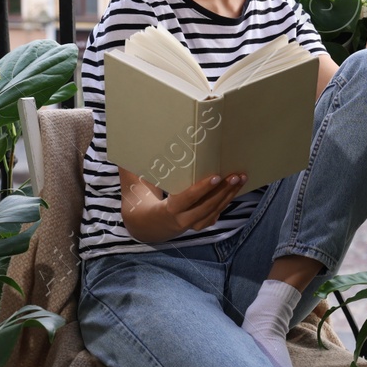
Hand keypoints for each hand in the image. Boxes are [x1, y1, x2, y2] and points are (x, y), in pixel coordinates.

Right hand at [119, 169, 247, 242]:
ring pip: (214, 211)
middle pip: (206, 207)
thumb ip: (131, 166)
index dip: (201, 189)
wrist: (147, 226)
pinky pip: (216, 213)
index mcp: (165, 212)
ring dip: (229, 195)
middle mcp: (181, 221)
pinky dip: (227, 200)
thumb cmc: (141, 199)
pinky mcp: (199, 224)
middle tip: (235, 174)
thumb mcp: (134, 186)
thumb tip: (126, 140)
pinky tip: (236, 187)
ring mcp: (192, 225)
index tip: (216, 176)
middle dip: (222, 191)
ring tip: (240, 177)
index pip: (186, 200)